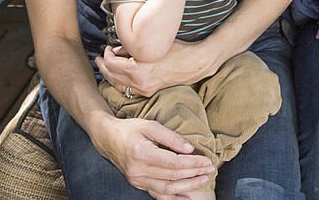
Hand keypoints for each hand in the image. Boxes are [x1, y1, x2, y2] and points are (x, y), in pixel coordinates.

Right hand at [95, 116, 213, 198]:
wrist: (108, 138)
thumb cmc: (130, 129)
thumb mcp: (150, 125)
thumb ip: (171, 137)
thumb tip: (189, 149)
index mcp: (142, 153)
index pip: (173, 163)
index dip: (193, 163)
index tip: (208, 161)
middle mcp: (138, 170)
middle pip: (172, 176)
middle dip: (194, 173)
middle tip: (211, 169)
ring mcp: (137, 180)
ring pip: (166, 189)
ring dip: (187, 186)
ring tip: (203, 180)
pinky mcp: (137, 184)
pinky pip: (157, 195)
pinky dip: (173, 198)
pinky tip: (187, 198)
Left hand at [97, 41, 208, 96]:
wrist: (194, 64)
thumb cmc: (176, 50)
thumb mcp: (153, 45)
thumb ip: (131, 48)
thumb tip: (116, 51)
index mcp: (138, 70)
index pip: (111, 64)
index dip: (106, 55)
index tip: (107, 48)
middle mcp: (139, 83)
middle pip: (111, 75)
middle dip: (103, 65)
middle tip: (99, 57)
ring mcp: (144, 89)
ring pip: (117, 85)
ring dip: (110, 75)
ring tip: (106, 66)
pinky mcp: (149, 92)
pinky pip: (128, 89)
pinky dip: (120, 82)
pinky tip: (119, 75)